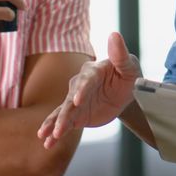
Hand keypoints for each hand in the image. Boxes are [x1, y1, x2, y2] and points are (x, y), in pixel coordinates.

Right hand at [37, 32, 141, 148]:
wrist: (125, 92)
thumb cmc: (128, 75)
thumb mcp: (129, 66)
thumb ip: (120, 54)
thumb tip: (114, 34)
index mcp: (92, 71)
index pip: (86, 80)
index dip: (81, 90)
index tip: (77, 100)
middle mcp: (79, 85)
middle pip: (69, 99)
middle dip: (64, 113)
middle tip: (59, 127)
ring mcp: (75, 100)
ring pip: (62, 112)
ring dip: (55, 124)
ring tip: (46, 136)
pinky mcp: (75, 113)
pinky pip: (63, 122)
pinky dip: (55, 131)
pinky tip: (47, 142)